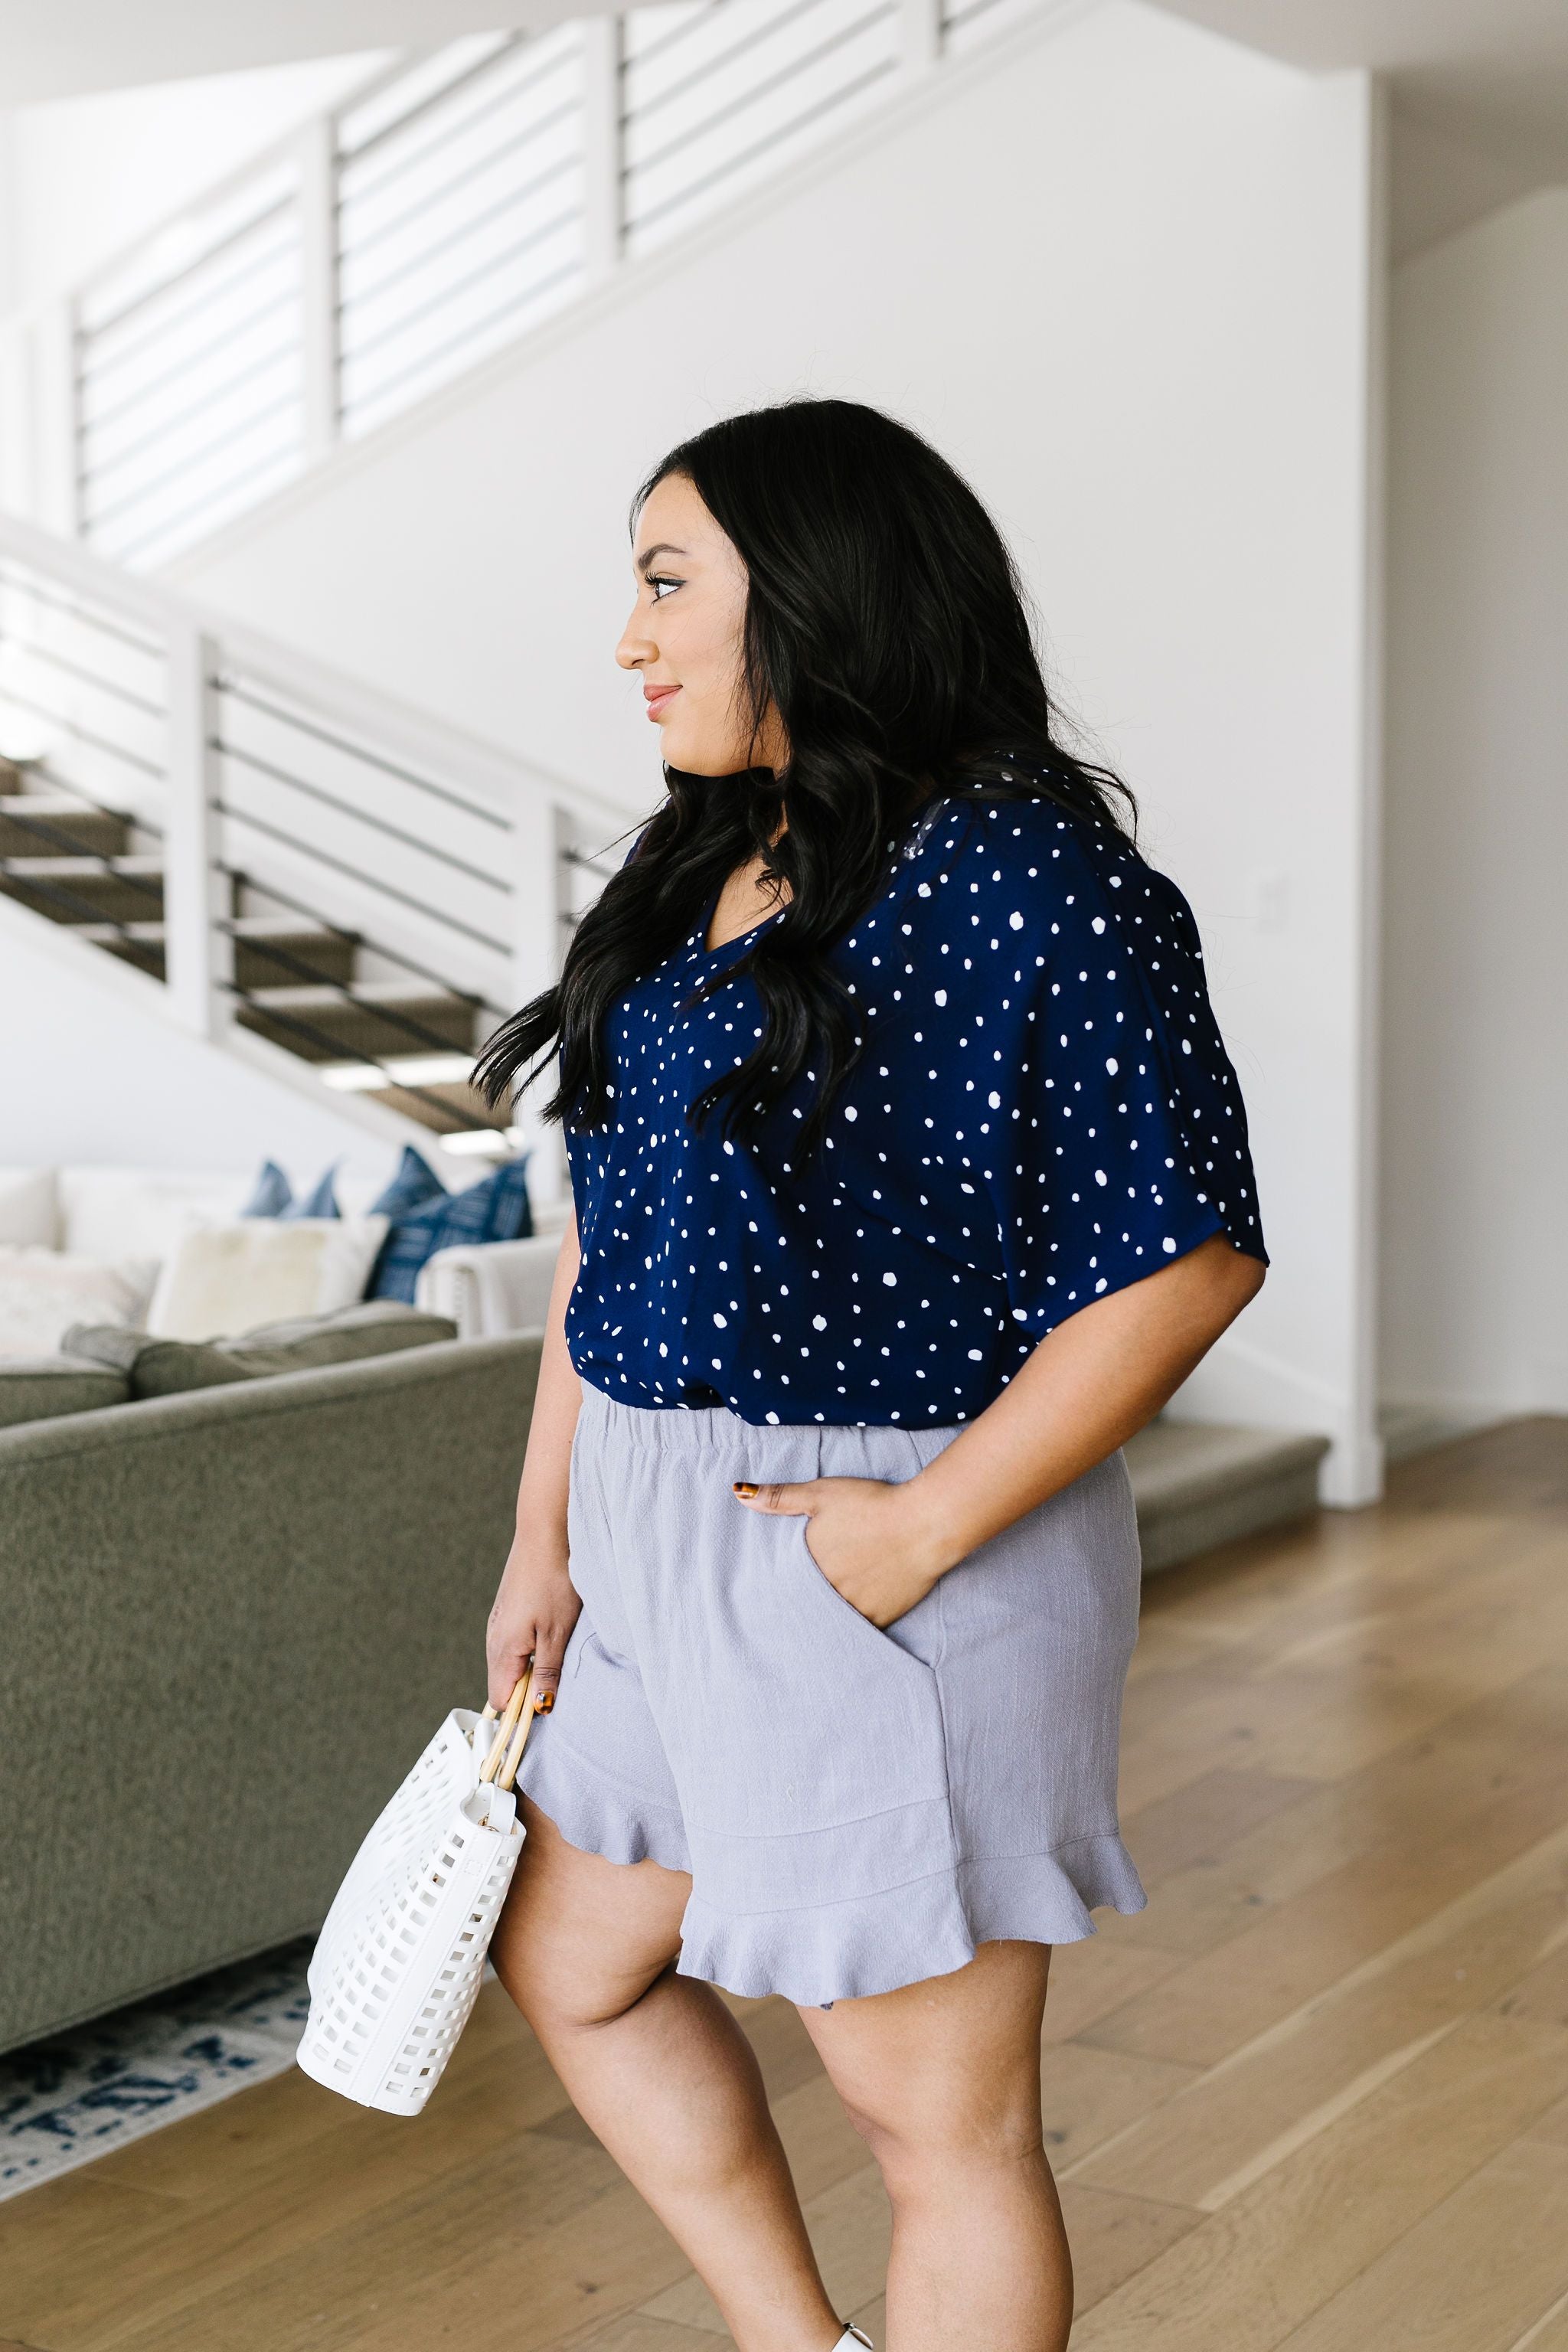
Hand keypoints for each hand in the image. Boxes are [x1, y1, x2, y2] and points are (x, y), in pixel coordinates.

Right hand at [487, 1533, 581, 1713]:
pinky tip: (549, 1630)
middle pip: (504, 1683)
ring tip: (556, 1648)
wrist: (544, 1534)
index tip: (547, 1704)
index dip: (522, 1709)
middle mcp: (493, 1638)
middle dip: (528, 1688)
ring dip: (532, 1666)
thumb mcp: (557, 1633)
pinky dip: (530, 1646)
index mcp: (502, 1649)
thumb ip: (546, 1673)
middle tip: (558, 1673)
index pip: (500, 1700)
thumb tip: (539, 1708)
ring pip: (509, 1662)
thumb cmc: (553, 1581)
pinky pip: (513, 1643)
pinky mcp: (506, 1610)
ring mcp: (498, 1623)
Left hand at [731, 1473, 952, 1627]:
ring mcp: (855, 1609)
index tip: (758, 1604)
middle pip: (803, 1608)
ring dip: (819, 1625)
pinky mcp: (881, 1618)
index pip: (780, 1586)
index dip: (773, 1592)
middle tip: (776, 1627)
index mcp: (809, 1565)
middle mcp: (828, 1592)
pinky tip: (840, 1636)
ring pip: (828, 1624)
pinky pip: (857, 1632)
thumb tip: (738, 1493)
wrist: (926, 1524)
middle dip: (794, 1612)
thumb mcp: (821, 1494)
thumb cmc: (873, 1504)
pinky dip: (848, 1631)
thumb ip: (778, 1497)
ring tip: (808, 1635)